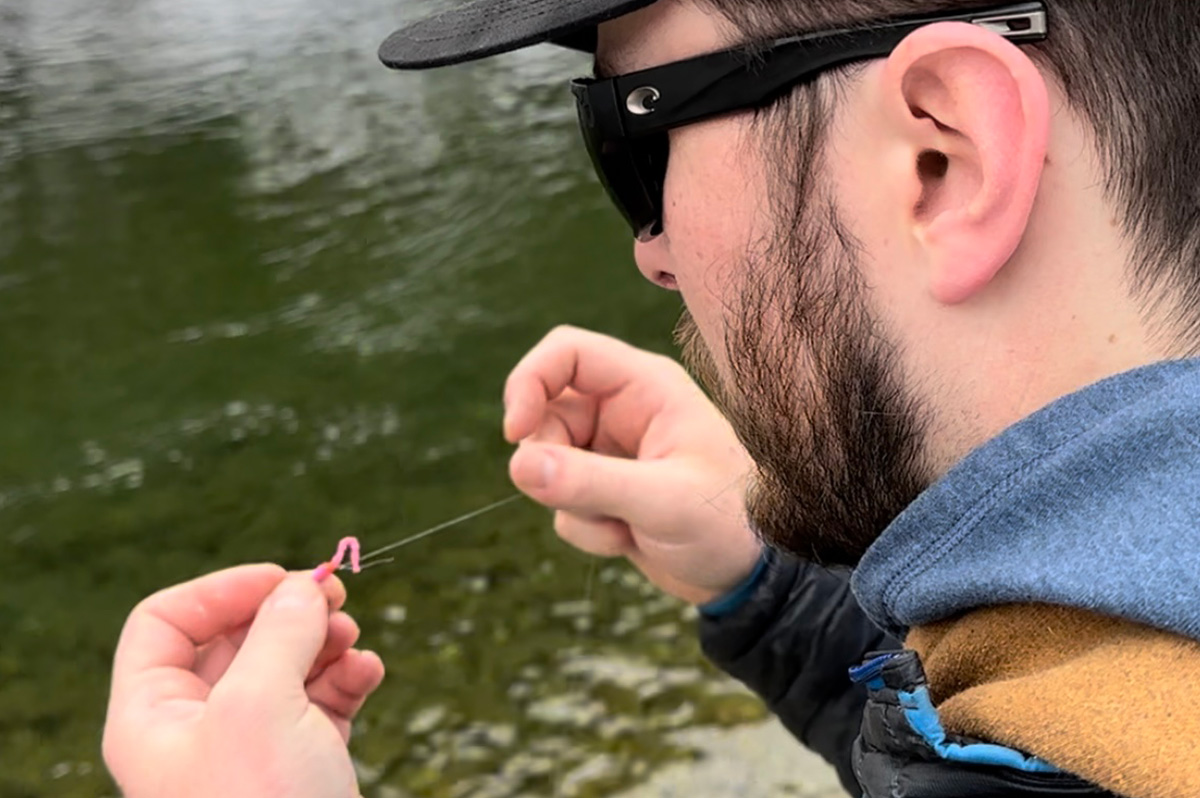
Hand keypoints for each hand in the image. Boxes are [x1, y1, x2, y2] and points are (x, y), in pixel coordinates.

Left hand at [103, 565, 385, 797]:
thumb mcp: (260, 704)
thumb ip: (279, 630)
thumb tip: (304, 586)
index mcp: (154, 715)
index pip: (165, 623)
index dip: (222, 589)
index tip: (284, 577)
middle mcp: (196, 729)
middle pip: (236, 638)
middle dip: (287, 613)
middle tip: (336, 599)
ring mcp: (249, 748)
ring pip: (284, 665)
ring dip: (324, 641)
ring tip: (355, 640)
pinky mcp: (300, 763)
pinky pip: (320, 700)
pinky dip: (347, 677)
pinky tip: (369, 673)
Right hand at [504, 326, 761, 604]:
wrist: (747, 577)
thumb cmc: (729, 523)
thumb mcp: (664, 502)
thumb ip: (591, 483)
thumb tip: (518, 465)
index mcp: (647, 387)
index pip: (567, 353)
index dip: (529, 381)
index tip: (515, 432)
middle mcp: (623, 411)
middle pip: (545, 412)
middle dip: (551, 463)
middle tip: (580, 500)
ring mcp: (610, 452)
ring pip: (548, 464)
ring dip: (576, 507)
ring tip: (627, 528)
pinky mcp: (602, 490)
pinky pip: (560, 502)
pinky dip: (587, 531)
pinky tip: (629, 541)